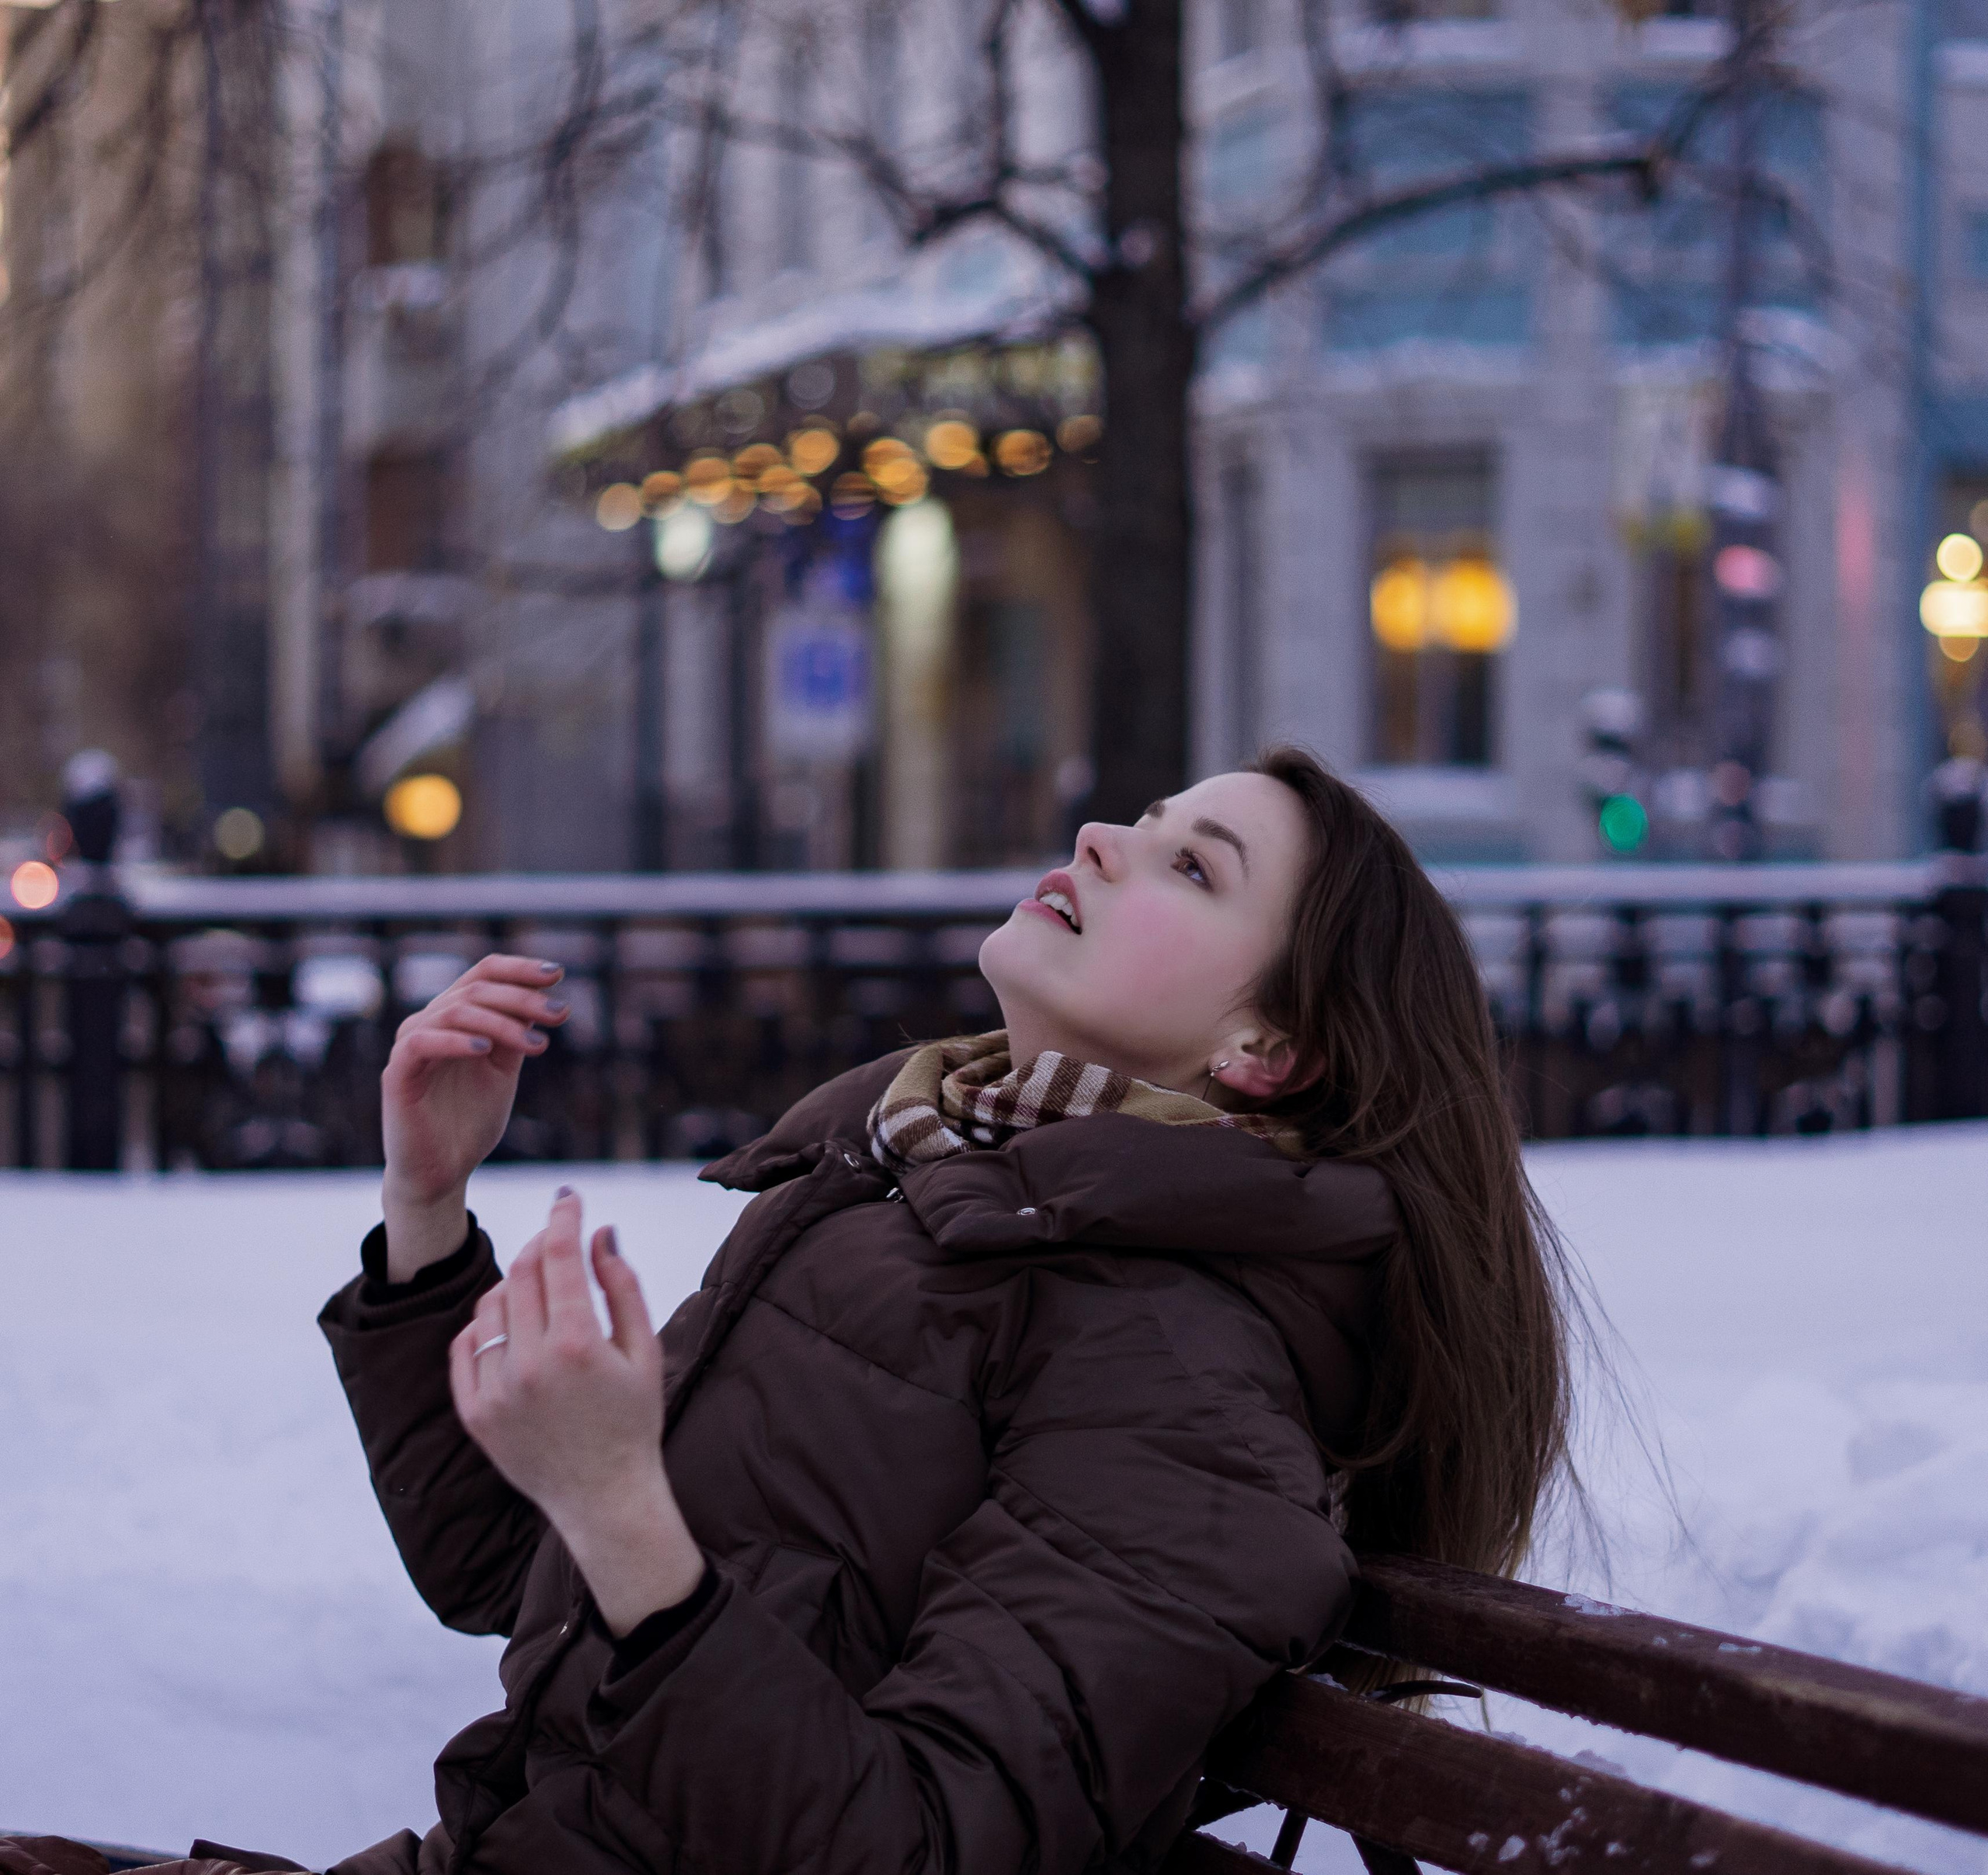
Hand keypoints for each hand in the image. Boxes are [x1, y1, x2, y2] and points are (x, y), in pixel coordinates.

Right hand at [380, 954, 571, 1279]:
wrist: (442, 1171)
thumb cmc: (470, 1120)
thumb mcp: (504, 1070)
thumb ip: (516, 1033)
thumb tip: (544, 996)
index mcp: (456, 1017)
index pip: (484, 973)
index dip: (519, 968)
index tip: (558, 975)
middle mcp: (430, 1021)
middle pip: (476, 988)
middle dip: (523, 998)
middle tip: (561, 1014)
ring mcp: (411, 1044)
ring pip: (456, 1011)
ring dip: (502, 1024)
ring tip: (537, 1046)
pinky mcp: (397, 1072)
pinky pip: (423, 1041)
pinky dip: (456, 1041)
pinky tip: (485, 1050)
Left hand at [449, 1190, 702, 1634]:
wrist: (603, 1497)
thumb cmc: (633, 1419)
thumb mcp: (644, 1349)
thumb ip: (622, 1285)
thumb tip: (601, 1233)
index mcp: (577, 1344)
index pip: (559, 1255)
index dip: (563, 1217)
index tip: (568, 1198)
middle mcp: (529, 1364)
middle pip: (522, 1272)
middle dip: (543, 1246)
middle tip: (560, 1243)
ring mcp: (496, 1390)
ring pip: (491, 1305)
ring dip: (516, 1286)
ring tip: (542, 1296)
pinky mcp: (474, 1412)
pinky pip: (466, 1345)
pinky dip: (486, 1325)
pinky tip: (512, 1329)